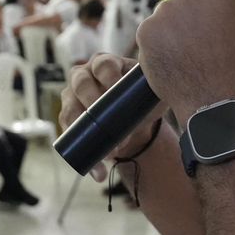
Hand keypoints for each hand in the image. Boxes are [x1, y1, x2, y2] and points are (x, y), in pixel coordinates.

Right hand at [60, 54, 162, 180]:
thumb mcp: (151, 93)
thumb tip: (166, 96)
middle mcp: (84, 75)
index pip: (103, 64)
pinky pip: (69, 135)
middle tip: (109, 123)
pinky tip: (98, 171)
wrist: (134, 122)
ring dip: (87, 133)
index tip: (118, 89)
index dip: (109, 75)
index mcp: (105, 63)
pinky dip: (83, 153)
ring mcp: (72, 96)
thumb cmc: (142, 101)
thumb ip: (157, 92)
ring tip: (110, 153)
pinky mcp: (68, 118)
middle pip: (81, 83)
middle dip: (94, 103)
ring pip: (70, 110)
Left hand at [135, 0, 234, 117]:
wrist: (218, 102)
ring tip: (191, 54)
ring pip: (168, 14)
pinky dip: (160, 44)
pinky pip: (152, 33)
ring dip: (176, 28)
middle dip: (193, 9)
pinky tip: (176, 60)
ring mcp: (163, 12)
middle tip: (203, 36)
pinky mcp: (145, 33)